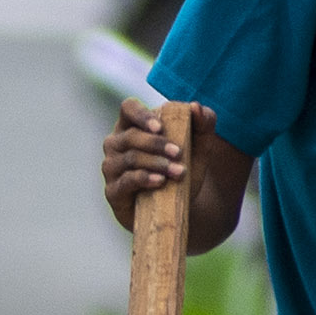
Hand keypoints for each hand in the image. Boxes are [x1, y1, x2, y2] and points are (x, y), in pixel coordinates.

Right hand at [98, 97, 211, 223]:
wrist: (178, 207)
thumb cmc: (182, 168)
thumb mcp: (200, 146)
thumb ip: (203, 123)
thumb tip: (195, 107)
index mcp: (133, 125)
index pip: (128, 108)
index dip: (141, 115)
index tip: (160, 128)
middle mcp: (116, 144)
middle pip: (130, 136)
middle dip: (156, 144)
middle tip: (179, 153)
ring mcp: (111, 168)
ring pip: (130, 158)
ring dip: (156, 163)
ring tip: (178, 172)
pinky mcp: (113, 191)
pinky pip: (126, 180)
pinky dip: (145, 178)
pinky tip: (160, 181)